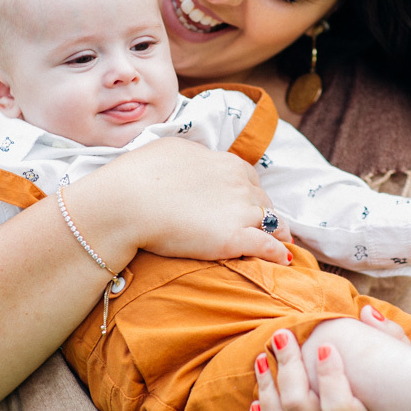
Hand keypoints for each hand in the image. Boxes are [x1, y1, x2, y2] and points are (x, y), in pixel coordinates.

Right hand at [98, 138, 292, 264]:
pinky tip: (282, 260)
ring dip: (277, 233)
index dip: (251, 194)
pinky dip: (277, 253)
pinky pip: (267, 247)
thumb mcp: (174, 150)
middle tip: (268, 228)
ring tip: (282, 244)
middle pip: (263, 201)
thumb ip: (195, 157)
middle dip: (265, 214)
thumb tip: (198, 160)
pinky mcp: (234, 238)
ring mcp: (240, 211)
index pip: (250, 179)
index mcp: (228, 163)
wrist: (127, 201)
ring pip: (271, 223)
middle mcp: (240, 184)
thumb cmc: (141, 174)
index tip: (250, 205)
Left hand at [249, 310, 403, 410]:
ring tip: (261, 361)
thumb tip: (365, 310)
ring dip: (266, 390)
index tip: (320, 345)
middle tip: (280, 337)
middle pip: (300, 409)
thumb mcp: (401, 382)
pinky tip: (256, 400)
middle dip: (287, 368)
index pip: (338, 406)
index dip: (328, 375)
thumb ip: (390, 342)